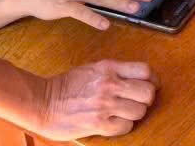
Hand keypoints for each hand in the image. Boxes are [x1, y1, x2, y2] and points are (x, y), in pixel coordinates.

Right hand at [36, 59, 157, 139]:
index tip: (151, 85)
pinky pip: (125, 127)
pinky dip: (124, 126)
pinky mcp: (98, 123)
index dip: (152, 80)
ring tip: (125, 113)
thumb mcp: (92, 69)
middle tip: (138, 102)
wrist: (42, 102)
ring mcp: (105, 104)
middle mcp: (110, 84)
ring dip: (135, 114)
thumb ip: (114, 72)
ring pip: (139, 111)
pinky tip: (115, 123)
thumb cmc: (65, 86)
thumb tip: (136, 78)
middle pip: (148, 92)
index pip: (145, 71)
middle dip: (147, 99)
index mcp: (109, 68)